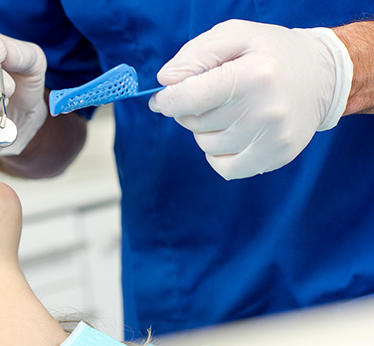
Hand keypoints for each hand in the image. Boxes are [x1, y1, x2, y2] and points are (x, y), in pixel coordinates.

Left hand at [149, 19, 352, 179]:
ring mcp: (272, 137)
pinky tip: (232, 133)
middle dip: (191, 109)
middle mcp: (265, 110)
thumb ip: (194, 55)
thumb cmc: (271, 54)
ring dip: (206, 130)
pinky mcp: (277, 156)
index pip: (189, 97)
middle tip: (213, 94)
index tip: (163, 98)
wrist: (323, 76)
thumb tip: (165, 82)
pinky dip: (218, 153)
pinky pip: (224, 168)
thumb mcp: (235, 35)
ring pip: (206, 144)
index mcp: (253, 75)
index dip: (167, 99)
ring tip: (230, 110)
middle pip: (194, 121)